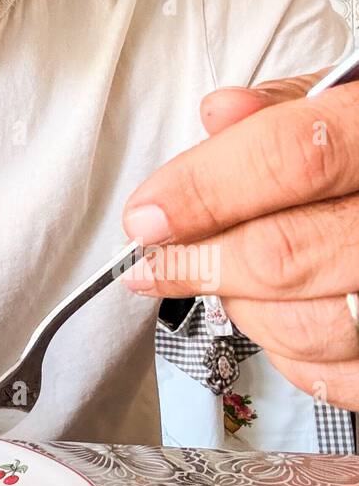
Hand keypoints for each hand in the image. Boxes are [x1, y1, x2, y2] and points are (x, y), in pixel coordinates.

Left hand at [121, 68, 358, 409]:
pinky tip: (279, 323)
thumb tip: (220, 115)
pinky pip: (346, 380)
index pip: (292, 156)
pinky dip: (296, 360)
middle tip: (155, 260)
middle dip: (199, 262)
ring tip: (224, 281)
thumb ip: (299, 105)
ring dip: (243, 310)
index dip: (203, 188)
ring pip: (311, 327)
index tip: (147, 213)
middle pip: (286, 253)